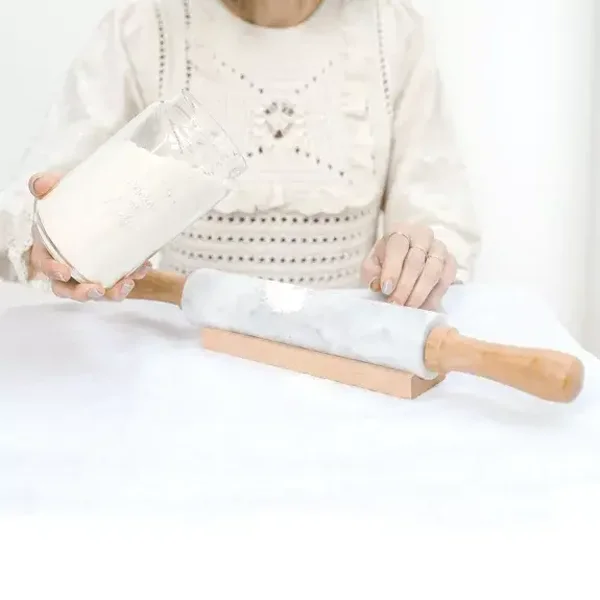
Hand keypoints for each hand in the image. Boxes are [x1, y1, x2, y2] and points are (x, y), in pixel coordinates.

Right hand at [28, 172, 149, 301]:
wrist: (101, 197)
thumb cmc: (72, 197)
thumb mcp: (59, 187)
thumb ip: (46, 183)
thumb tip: (40, 184)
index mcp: (48, 248)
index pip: (44, 265)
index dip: (51, 271)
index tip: (64, 272)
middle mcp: (68, 265)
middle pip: (69, 289)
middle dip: (83, 293)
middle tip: (98, 289)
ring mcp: (90, 270)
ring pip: (98, 291)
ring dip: (112, 292)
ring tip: (128, 282)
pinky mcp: (111, 269)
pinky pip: (120, 280)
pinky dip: (132, 276)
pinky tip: (143, 267)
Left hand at [361, 224, 456, 310]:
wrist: (403, 264)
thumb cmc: (385, 263)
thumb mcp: (372, 264)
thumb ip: (371, 272)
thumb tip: (376, 284)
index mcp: (400, 232)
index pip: (397, 247)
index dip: (392, 269)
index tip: (386, 289)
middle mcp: (422, 236)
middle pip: (416, 261)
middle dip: (405, 286)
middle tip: (396, 304)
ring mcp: (439, 248)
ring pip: (433, 270)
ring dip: (420, 293)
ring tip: (409, 308)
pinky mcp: (450, 262)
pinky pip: (446, 279)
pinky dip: (435, 295)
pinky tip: (423, 307)